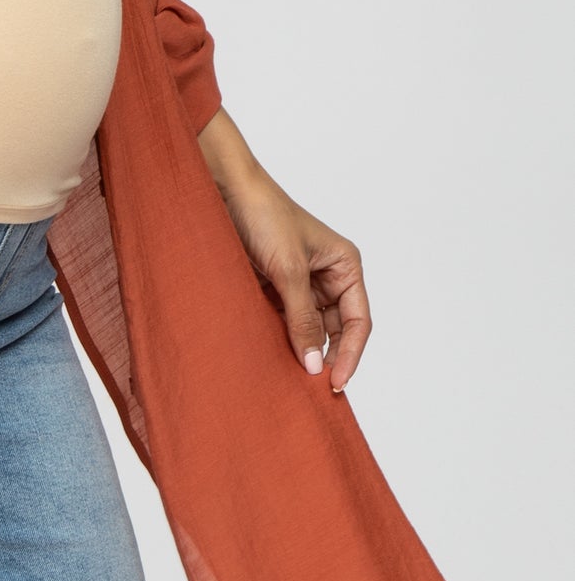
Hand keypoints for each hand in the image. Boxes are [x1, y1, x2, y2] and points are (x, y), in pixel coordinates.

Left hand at [196, 108, 371, 391]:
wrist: (222, 190)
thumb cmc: (264, 215)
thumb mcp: (289, 271)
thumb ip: (302, 319)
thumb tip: (314, 365)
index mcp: (345, 265)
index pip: (358, 321)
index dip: (350, 354)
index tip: (334, 382)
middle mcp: (327, 275)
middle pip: (335, 329)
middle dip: (326, 356)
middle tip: (312, 390)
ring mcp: (299, 281)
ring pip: (308, 327)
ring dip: (300, 349)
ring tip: (290, 378)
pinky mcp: (272, 285)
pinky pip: (283, 319)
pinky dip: (279, 337)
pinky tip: (271, 357)